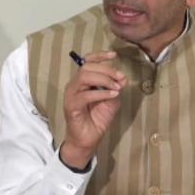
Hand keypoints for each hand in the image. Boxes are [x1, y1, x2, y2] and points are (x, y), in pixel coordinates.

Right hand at [61, 51, 127, 168]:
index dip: (99, 56)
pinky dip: (101, 93)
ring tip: (116, 87)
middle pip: (87, 67)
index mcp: (82, 81)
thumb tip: (123, 77)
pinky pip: (85, 95)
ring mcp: (71, 95)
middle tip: (120, 77)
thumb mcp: (112, 100)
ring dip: (104, 79)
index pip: (87, 61)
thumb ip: (116, 87)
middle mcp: (74, 85)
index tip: (114, 55)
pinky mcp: (71, 106)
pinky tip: (112, 95)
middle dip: (106, 69)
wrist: (88, 139)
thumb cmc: (97, 119)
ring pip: (84, 77)